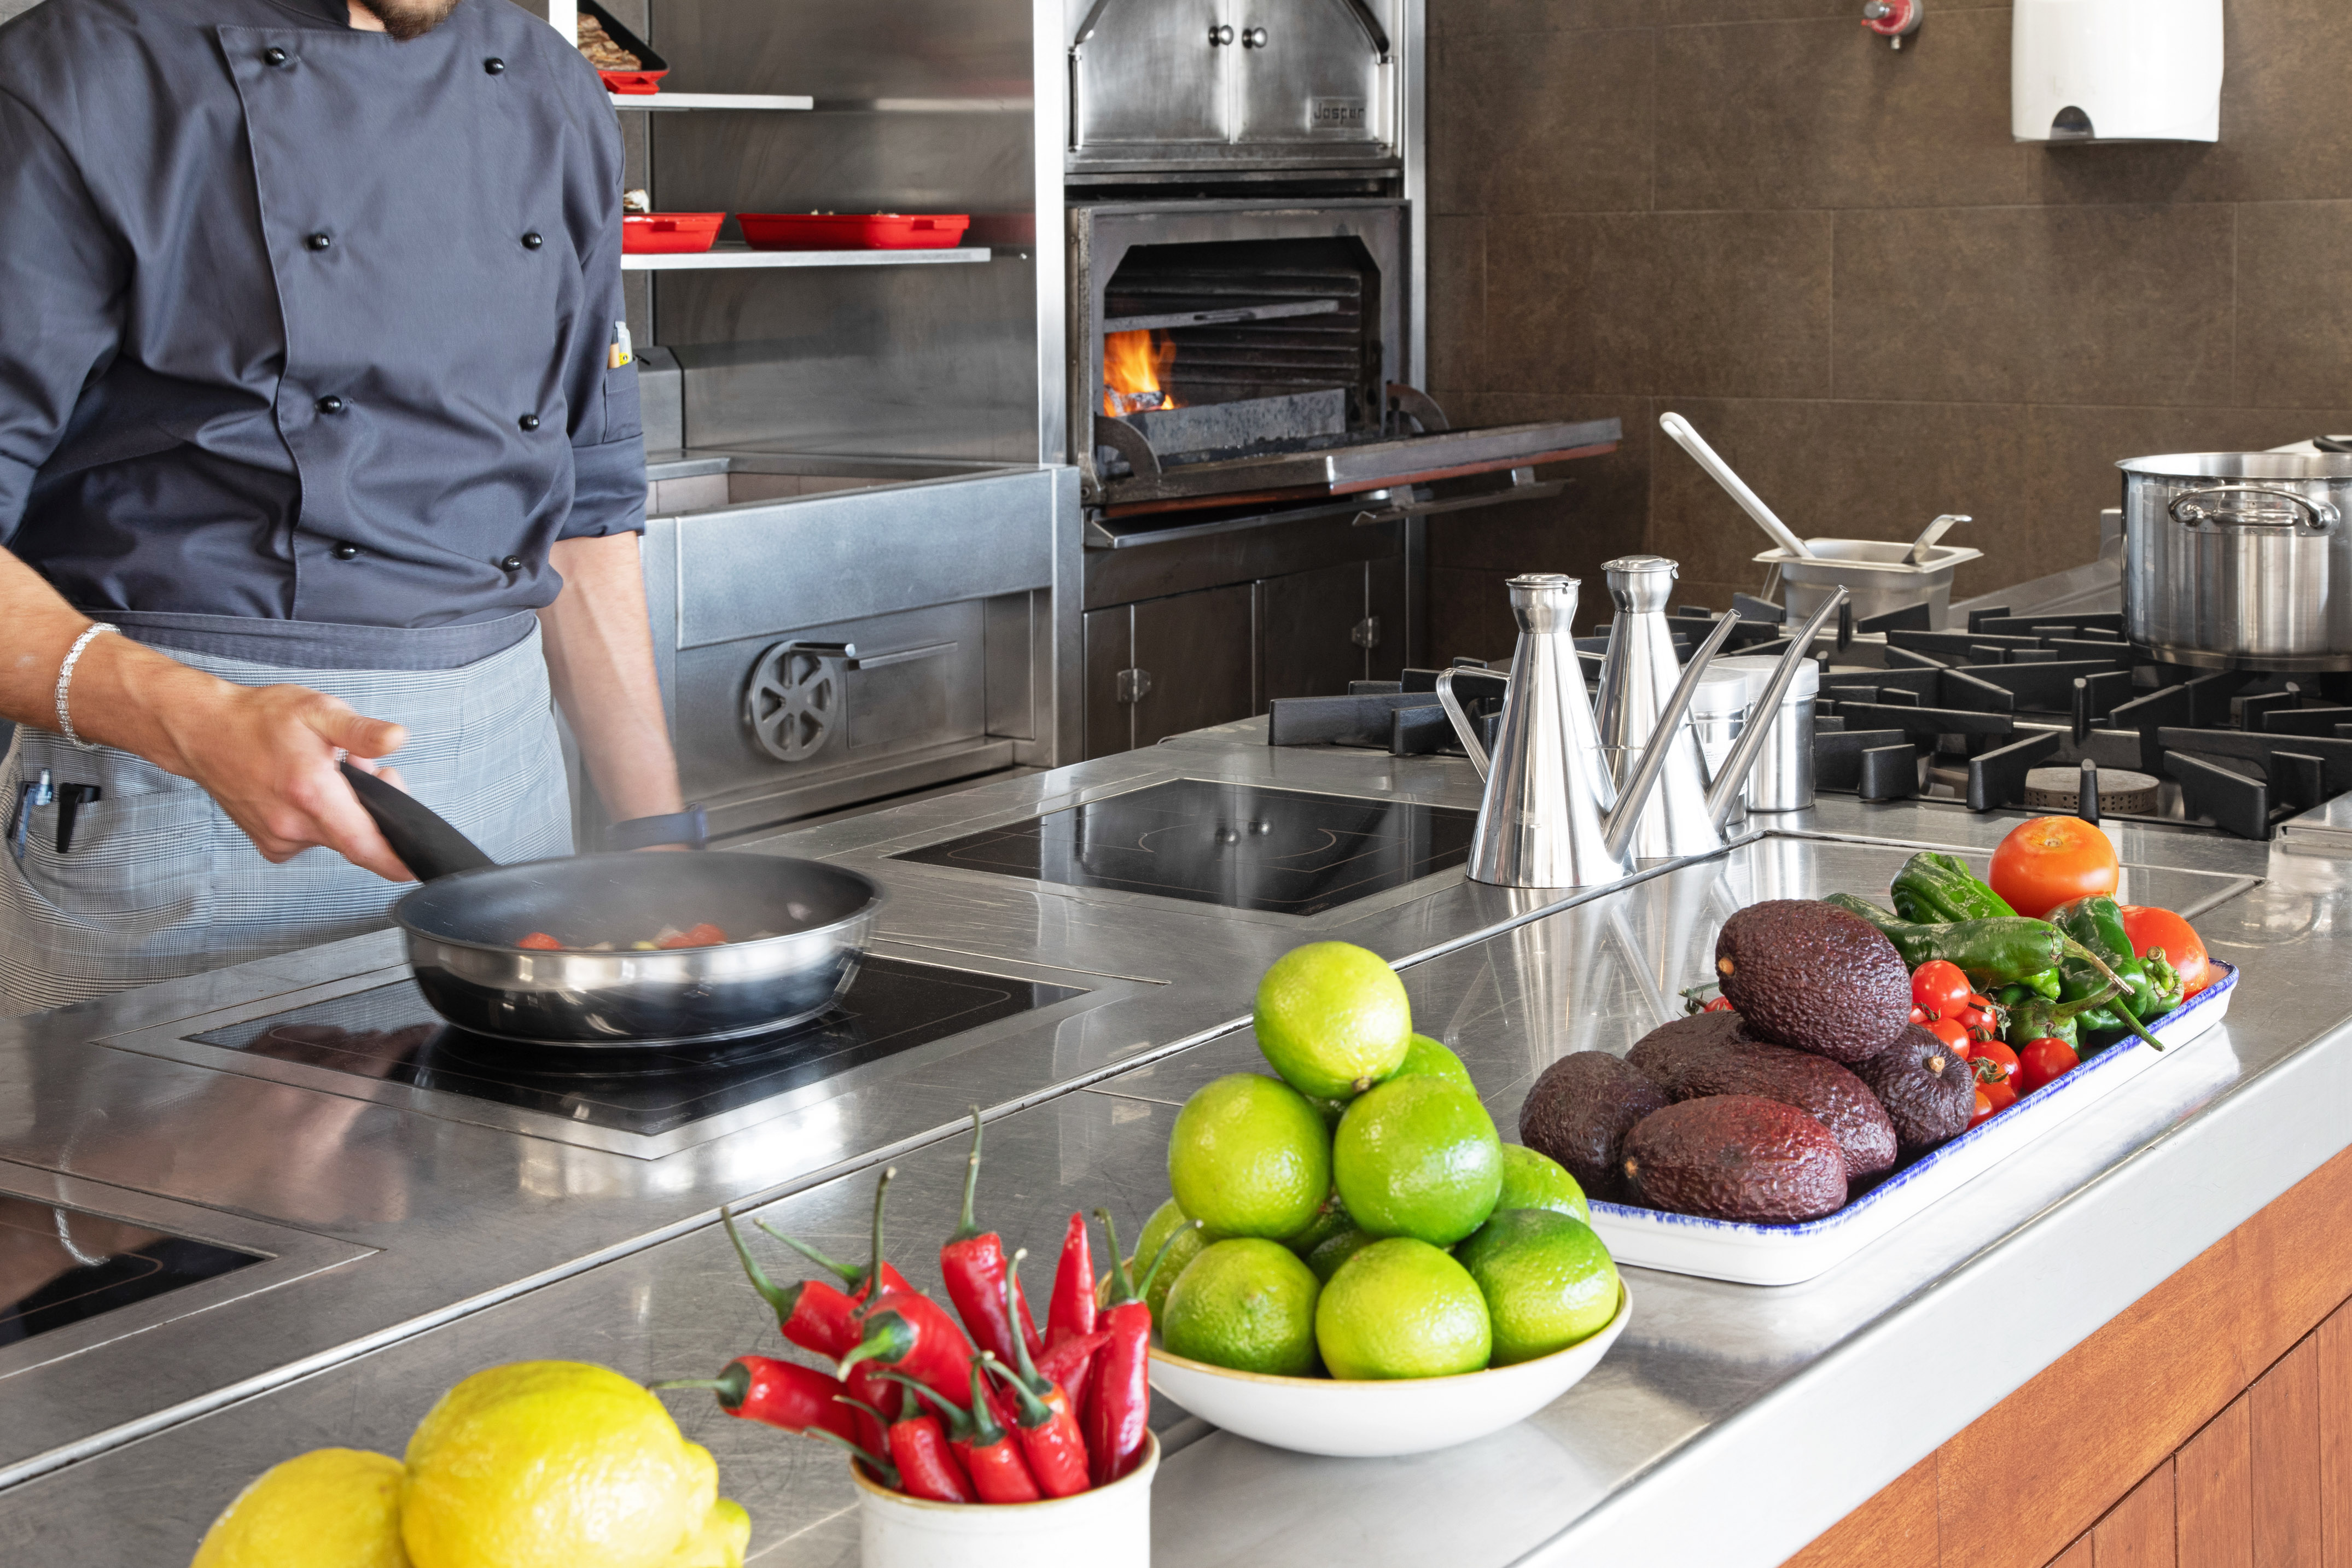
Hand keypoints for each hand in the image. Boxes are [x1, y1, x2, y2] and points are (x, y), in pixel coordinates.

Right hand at [159, 680, 416, 881]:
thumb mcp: (318, 711)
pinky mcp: (270, 845)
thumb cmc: (258, 719)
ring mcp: (279, 839)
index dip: (396, 861)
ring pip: (335, 837)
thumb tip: (397, 739)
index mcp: (311, 794)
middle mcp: (293, 825)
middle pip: (357, 840)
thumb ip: (360, 731)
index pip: (364, 845)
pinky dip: (322, 820)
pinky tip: (309, 792)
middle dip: (374, 812)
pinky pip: (313, 839)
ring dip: (346, 812)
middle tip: (367, 770)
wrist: (203, 732)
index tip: (417, 865)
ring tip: (330, 773)